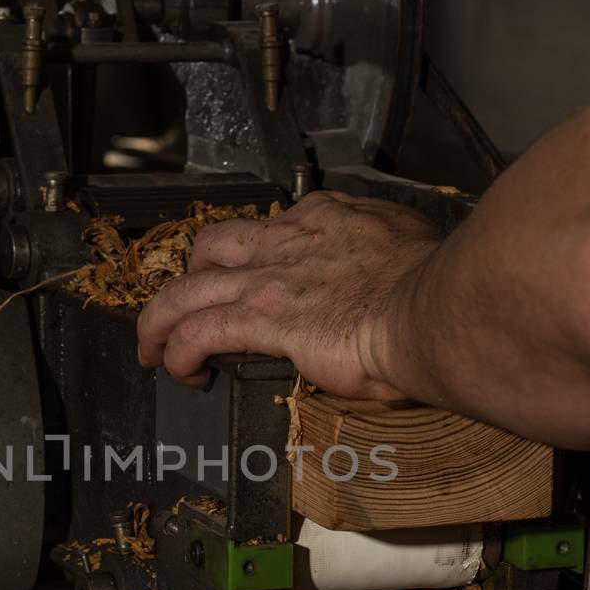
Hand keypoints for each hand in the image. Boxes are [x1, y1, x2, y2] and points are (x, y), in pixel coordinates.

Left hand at [136, 190, 443, 390]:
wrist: (437, 311)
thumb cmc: (438, 291)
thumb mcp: (411, 255)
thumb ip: (383, 266)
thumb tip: (379, 295)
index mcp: (329, 219)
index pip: (272, 226)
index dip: (253, 255)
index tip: (254, 281)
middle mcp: (289, 239)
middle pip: (211, 248)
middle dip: (189, 278)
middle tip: (183, 311)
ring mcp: (269, 277)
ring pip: (185, 289)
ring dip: (159, 320)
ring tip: (152, 349)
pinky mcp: (262, 317)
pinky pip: (197, 331)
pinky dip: (178, 351)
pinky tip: (181, 370)